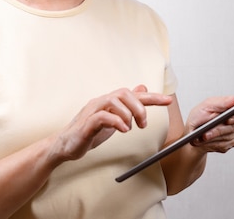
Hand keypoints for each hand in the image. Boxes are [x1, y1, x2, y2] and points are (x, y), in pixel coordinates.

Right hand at [52, 85, 172, 161]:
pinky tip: (122, 129)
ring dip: (128, 114)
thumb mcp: (113, 118)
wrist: (65, 145)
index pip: (133, 94)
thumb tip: (142, 89)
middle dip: (139, 107)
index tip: (168, 100)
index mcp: (109, 102)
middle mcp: (101, 102)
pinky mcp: (86, 124)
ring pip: (113, 100)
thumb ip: (127, 105)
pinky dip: (115, 121)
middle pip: (123, 93)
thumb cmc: (89, 131)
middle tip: (143, 123)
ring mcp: (92, 112)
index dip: (152, 97)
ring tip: (130, 128)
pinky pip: (102, 117)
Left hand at [186, 92, 233, 153]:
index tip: (230, 118)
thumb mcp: (209, 104)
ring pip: (228, 137)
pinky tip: (204, 139)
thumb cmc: (200, 115)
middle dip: (220, 129)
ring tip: (203, 135)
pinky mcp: (229, 144)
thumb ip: (225, 101)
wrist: (192, 130)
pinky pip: (223, 144)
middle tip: (208, 131)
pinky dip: (212, 142)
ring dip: (214, 136)